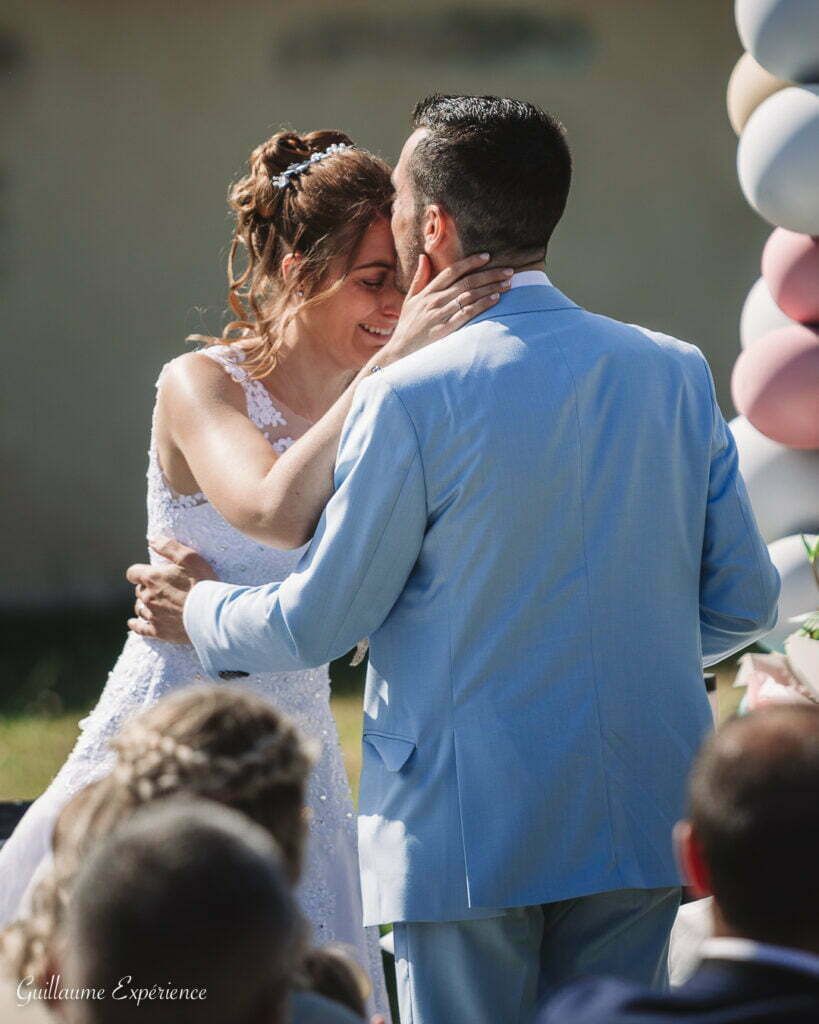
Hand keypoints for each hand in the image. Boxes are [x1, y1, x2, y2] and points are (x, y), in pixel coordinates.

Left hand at [126, 536, 216, 642]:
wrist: (211, 614)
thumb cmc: (202, 583)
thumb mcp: (189, 557)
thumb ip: (168, 547)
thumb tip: (151, 540)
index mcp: (152, 578)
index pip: (133, 573)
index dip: (138, 572)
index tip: (145, 573)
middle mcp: (148, 597)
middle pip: (138, 591)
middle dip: (146, 588)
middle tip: (159, 588)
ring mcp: (153, 615)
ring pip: (140, 609)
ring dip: (144, 605)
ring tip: (152, 604)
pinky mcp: (159, 631)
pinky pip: (141, 629)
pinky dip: (136, 625)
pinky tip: (133, 624)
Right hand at [379, 252, 513, 363]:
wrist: (399, 352)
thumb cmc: (407, 327)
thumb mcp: (409, 301)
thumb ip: (419, 279)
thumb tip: (423, 256)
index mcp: (428, 292)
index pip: (452, 271)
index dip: (470, 262)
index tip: (487, 257)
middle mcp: (435, 300)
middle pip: (466, 282)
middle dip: (490, 274)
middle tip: (509, 271)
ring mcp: (440, 314)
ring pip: (470, 296)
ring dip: (490, 288)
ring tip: (507, 284)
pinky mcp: (445, 329)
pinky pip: (467, 313)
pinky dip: (482, 305)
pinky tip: (495, 300)